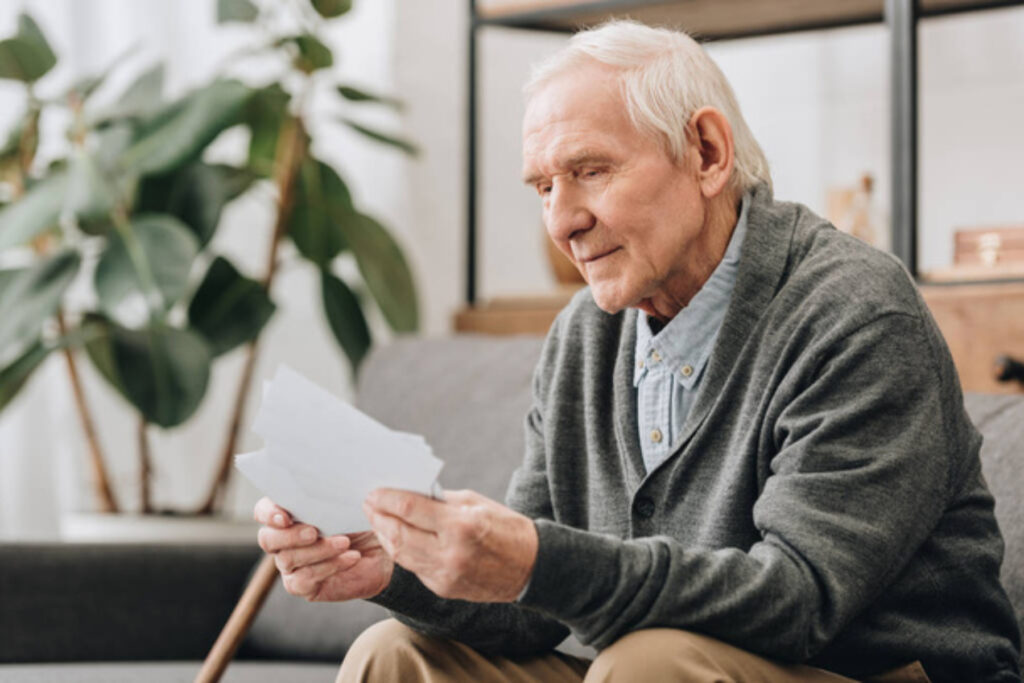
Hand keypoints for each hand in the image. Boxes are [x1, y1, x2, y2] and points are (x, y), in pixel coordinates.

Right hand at [254, 497, 393, 601]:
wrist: (382, 549)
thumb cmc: (359, 520)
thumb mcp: (346, 504)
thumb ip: (328, 497)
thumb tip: (324, 487)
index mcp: (288, 514)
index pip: (263, 511)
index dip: (269, 513)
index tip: (285, 517)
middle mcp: (283, 540)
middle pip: (268, 539)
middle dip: (290, 535)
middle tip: (314, 532)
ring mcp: (290, 565)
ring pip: (288, 559)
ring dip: (318, 550)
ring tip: (345, 542)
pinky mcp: (303, 585)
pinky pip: (304, 579)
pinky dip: (329, 566)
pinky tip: (351, 557)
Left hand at [363, 488, 537, 602]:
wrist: (532, 568)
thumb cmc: (505, 527)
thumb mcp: (476, 503)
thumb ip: (440, 502)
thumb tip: (408, 495)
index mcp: (460, 525)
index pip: (409, 509)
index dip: (386, 499)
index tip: (373, 492)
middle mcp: (450, 553)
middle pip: (398, 534)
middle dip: (378, 517)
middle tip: (368, 504)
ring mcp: (445, 575)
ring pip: (400, 554)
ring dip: (384, 535)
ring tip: (376, 520)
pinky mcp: (443, 588)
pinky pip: (414, 567)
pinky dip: (401, 551)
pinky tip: (395, 538)